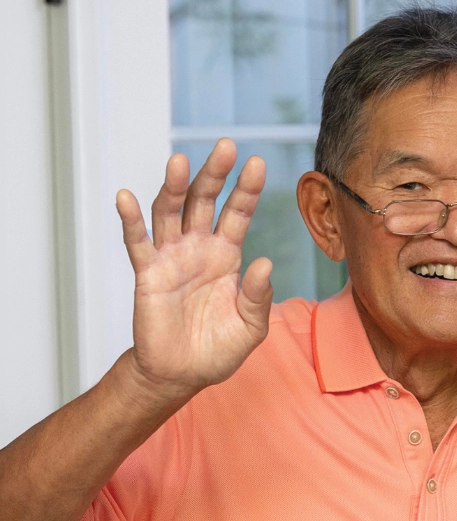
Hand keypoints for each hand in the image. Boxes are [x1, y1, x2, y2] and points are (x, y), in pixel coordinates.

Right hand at [116, 138, 272, 402]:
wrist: (182, 374)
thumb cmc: (219, 348)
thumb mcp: (251, 326)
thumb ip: (258, 296)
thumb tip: (265, 263)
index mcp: (227, 256)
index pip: (238, 213)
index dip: (246, 189)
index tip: (256, 162)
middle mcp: (199, 248)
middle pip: (205, 201)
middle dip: (215, 174)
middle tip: (227, 146)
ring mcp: (171, 258)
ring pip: (170, 213)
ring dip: (173, 187)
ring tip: (179, 161)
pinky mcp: (147, 274)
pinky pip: (137, 243)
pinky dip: (130, 220)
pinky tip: (125, 197)